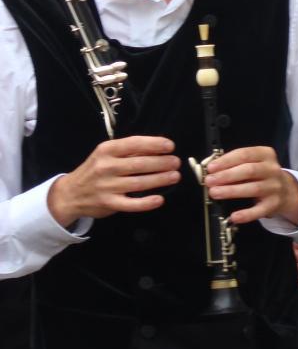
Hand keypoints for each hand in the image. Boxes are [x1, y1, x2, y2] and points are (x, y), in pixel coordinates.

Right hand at [47, 136, 181, 226]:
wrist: (70, 194)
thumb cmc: (95, 170)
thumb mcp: (106, 155)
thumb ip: (128, 151)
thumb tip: (158, 147)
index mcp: (106, 150)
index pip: (134, 144)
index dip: (154, 144)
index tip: (170, 146)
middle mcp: (106, 167)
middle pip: (139, 164)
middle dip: (162, 162)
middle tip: (176, 162)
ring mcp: (107, 186)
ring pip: (139, 183)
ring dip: (160, 179)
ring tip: (175, 176)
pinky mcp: (109, 203)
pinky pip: (131, 204)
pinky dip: (147, 202)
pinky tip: (160, 199)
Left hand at [205, 146, 297, 226]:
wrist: (286, 191)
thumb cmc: (262, 175)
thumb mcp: (254, 163)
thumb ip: (237, 163)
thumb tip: (213, 170)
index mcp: (266, 155)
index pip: (245, 154)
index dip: (226, 161)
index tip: (211, 168)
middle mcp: (272, 170)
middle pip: (249, 170)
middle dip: (226, 175)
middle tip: (209, 181)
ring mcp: (274, 187)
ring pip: (253, 189)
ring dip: (231, 191)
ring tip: (214, 193)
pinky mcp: (274, 204)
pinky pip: (259, 210)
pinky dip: (246, 214)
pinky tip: (234, 216)